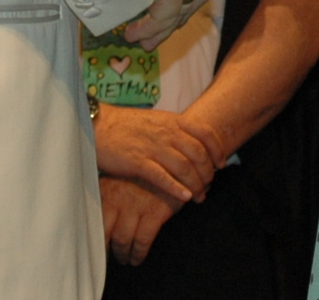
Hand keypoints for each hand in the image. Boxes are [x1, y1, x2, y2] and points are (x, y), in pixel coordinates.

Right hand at [92, 104, 220, 203]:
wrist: (97, 125)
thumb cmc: (125, 126)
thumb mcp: (155, 120)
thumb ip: (173, 130)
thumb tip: (190, 144)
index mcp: (172, 121)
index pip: (205, 133)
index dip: (218, 150)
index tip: (221, 165)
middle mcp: (166, 133)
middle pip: (199, 154)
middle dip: (208, 173)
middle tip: (208, 186)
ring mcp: (152, 147)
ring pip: (184, 167)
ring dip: (196, 185)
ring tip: (198, 197)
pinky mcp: (138, 162)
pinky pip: (163, 177)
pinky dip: (177, 188)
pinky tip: (185, 198)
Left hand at [99, 174, 180, 265]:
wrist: (174, 159)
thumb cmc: (144, 170)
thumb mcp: (120, 175)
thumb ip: (107, 193)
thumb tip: (96, 213)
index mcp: (106, 190)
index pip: (93, 219)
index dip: (93, 237)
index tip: (96, 247)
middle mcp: (117, 199)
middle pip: (104, 234)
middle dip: (106, 251)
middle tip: (110, 258)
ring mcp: (135, 207)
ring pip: (122, 240)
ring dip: (123, 254)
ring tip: (126, 259)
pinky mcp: (154, 212)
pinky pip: (142, 241)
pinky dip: (139, 253)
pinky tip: (138, 257)